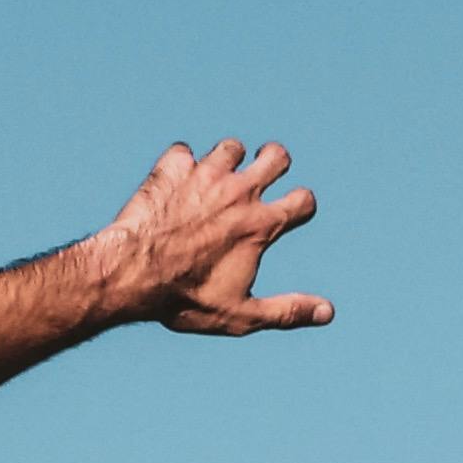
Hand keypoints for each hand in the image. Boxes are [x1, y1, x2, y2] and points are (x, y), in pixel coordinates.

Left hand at [99, 139, 330, 335]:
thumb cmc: (186, 300)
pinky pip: (184, 153)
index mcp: (261, 223)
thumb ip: (286, 311)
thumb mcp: (241, 315)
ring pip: (232, 147)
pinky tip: (172, 187)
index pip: (304, 200)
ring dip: (228, 163)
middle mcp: (240, 190)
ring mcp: (206, 174)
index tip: (287, 217)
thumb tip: (329, 313)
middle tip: (259, 182)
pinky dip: (181, 167)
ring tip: (212, 185)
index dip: (301, 207)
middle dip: (274, 164)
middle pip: (277, 156)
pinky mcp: (174, 167)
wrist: (133, 275)